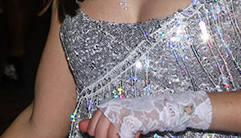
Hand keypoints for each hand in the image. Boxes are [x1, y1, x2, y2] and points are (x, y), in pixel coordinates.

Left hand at [79, 91, 211, 137]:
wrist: (159, 109)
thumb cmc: (138, 114)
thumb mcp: (115, 117)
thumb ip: (98, 122)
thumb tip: (81, 125)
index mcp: (105, 106)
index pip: (92, 130)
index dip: (101, 136)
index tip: (115, 133)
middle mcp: (110, 108)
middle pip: (99, 135)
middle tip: (124, 133)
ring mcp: (118, 114)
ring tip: (130, 132)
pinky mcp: (128, 121)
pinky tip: (135, 133)